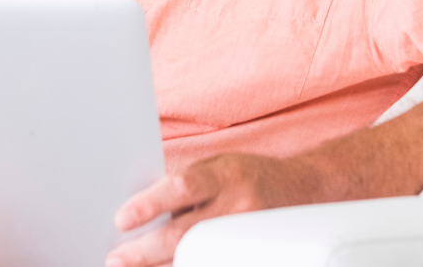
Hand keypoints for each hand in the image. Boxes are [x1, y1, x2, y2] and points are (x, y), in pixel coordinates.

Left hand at [106, 153, 320, 266]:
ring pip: (197, 259)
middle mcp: (239, 205)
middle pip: (186, 234)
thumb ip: (187, 184)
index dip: (151, 204)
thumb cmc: (248, 176)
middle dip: (146, 251)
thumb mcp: (219, 166)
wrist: (305, 189)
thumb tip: (142, 209)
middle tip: (117, 259)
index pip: (183, 187)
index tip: (121, 219)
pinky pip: (213, 264)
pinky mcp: (253, 255)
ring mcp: (247, 235)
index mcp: (226, 174)